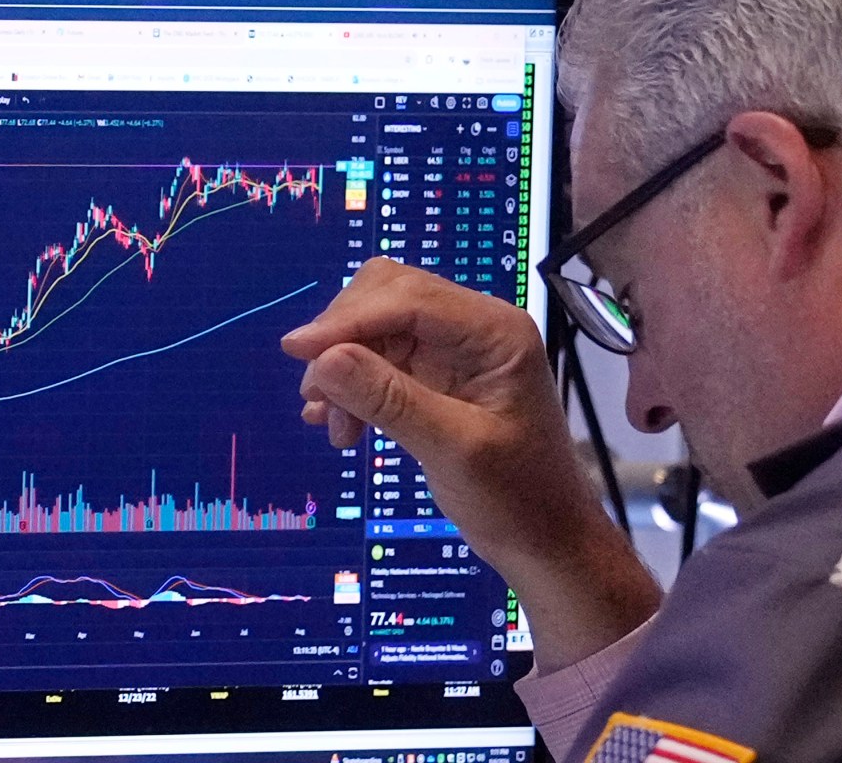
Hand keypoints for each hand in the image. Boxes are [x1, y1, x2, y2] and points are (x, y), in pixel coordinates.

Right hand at [282, 258, 660, 669]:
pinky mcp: (437, 376)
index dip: (347, 320)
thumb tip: (323, 360)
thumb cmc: (516, 500)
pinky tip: (340, 424)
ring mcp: (455, 350)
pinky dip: (354, 386)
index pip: (408, 299)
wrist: (545, 544)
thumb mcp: (453, 450)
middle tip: (317, 395)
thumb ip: (390, 400)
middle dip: (343, 339)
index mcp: (495, 331)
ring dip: (344, 368)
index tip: (296, 352)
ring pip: (377, 328)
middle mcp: (475, 328)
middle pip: (387, 298)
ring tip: (332, 423)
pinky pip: (381, 361)